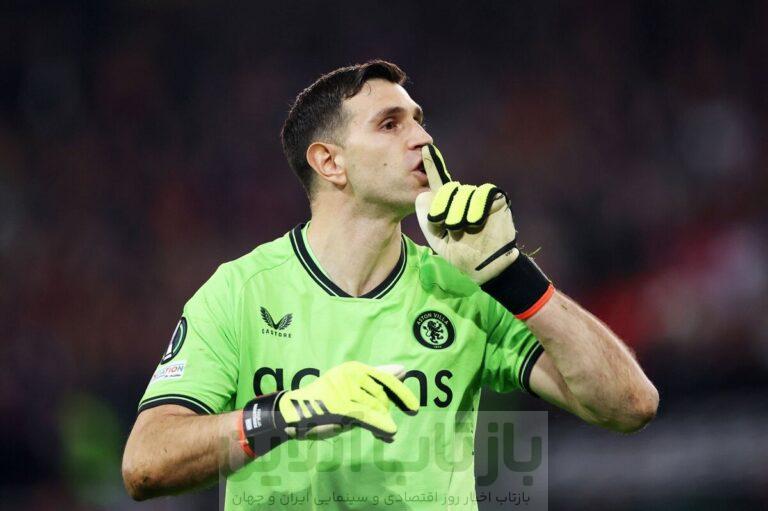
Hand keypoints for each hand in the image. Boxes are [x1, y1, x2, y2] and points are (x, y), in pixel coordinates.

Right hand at [276, 361, 418, 441]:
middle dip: (387, 412)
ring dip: (384, 424)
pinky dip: (380, 427)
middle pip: (380, 396)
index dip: (400, 392)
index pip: (382, 377)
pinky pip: (367, 418)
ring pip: (375, 409)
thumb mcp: (349, 389)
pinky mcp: (340, 407)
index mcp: (353, 369)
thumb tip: (402, 369)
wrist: (293, 414)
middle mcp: (349, 376)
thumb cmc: (324, 401)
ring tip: (387, 433)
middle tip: (388, 425)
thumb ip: (373, 382)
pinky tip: (390, 434)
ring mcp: (344, 391)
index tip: (414, 407)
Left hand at [415, 144, 518, 283]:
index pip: (439, 182)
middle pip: (448, 189)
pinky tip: (476, 221)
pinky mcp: (496, 200)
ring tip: (464, 228)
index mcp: (449, 204)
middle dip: (444, 208)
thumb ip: (426, 218)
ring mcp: (481, 198)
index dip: (433, 165)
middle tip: (448, 226)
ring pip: (464, 193)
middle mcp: (464, 197)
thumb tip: (423, 194)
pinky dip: (477, 208)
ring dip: (461, 213)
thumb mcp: (437, 238)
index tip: (425, 149)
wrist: (484, 265)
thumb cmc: (461, 253)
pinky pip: (483, 194)